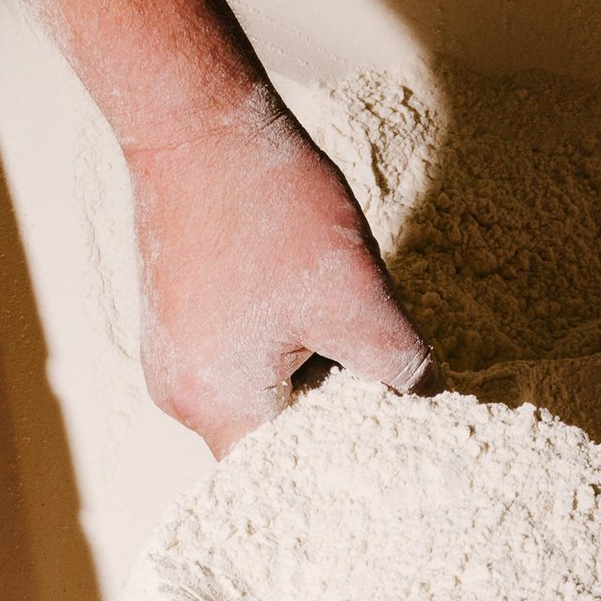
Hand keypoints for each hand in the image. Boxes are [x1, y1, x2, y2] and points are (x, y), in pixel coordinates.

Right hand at [128, 107, 434, 456]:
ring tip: (334, 326)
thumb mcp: (358, 295)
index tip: (388, 441)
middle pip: (271, 444)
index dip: (346, 464)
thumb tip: (432, 400)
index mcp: (220, 407)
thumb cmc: (268, 205)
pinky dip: (273, 351)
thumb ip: (402, 365)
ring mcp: (168, 362)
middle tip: (374, 379)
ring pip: (254, 401)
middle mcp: (182, 398)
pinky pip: (231, 365)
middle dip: (328, 417)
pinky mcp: (171, 326)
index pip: (292, 477)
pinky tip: (299, 305)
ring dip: (302, 379)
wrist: (195, 122)